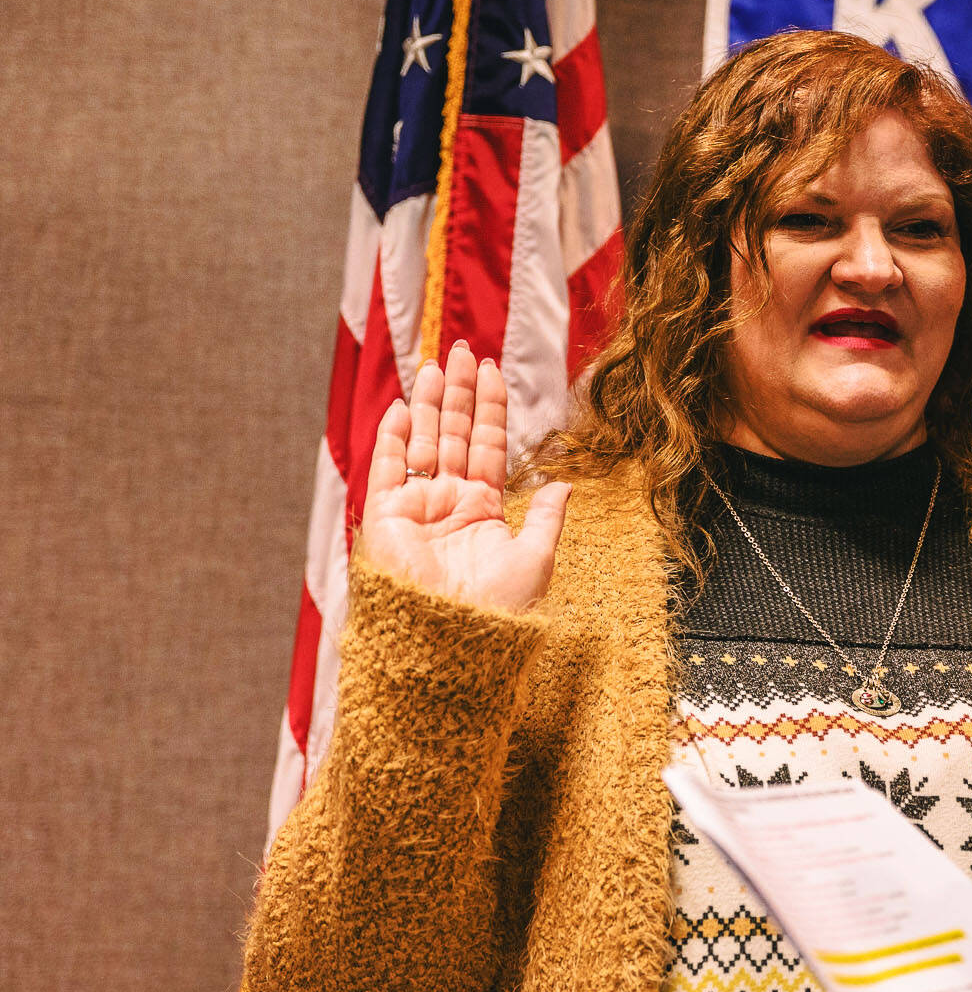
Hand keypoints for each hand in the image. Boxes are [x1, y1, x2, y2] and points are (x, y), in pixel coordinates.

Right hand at [355, 341, 569, 612]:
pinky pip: (387, 470)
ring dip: (429, 404)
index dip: (489, 407)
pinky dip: (394, 439)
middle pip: (454, 434)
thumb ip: (546, 519)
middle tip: (462, 349)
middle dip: (459, 393)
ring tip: (435, 364)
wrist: (457, 642)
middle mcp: (449, 503)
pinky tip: (405, 408)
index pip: (487, 445)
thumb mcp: (535, 559)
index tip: (492, 370)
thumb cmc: (500, 610)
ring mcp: (416, 508)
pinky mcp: (386, 519)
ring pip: (423, 443)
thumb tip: (565, 483)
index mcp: (483, 510)